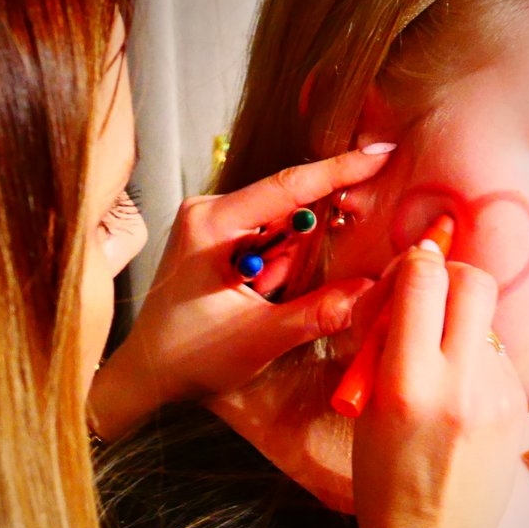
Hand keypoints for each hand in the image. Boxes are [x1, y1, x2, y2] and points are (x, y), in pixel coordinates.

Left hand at [89, 145, 394, 439]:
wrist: (147, 374)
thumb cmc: (188, 356)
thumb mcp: (259, 340)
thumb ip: (316, 314)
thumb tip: (370, 291)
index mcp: (210, 224)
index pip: (286, 188)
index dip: (339, 171)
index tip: (382, 153)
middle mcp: (208, 212)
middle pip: (287, 205)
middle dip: (320, 230)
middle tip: (343, 247)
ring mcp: (210, 224)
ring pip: (280, 226)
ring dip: (296, 257)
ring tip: (274, 297)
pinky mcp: (216, 241)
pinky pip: (267, 241)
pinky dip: (283, 264)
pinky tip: (269, 294)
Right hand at [350, 234, 525, 527]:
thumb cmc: (384, 480)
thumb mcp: (368, 409)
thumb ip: (388, 344)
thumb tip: (412, 284)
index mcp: (407, 384)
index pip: (423, 280)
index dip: (415, 264)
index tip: (408, 272)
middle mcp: (460, 383)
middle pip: (474, 280)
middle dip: (451, 275)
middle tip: (432, 295)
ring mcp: (499, 395)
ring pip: (487, 319)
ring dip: (462, 321)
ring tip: (439, 360)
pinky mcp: (521, 408)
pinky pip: (499, 357)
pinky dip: (477, 358)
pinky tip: (461, 393)